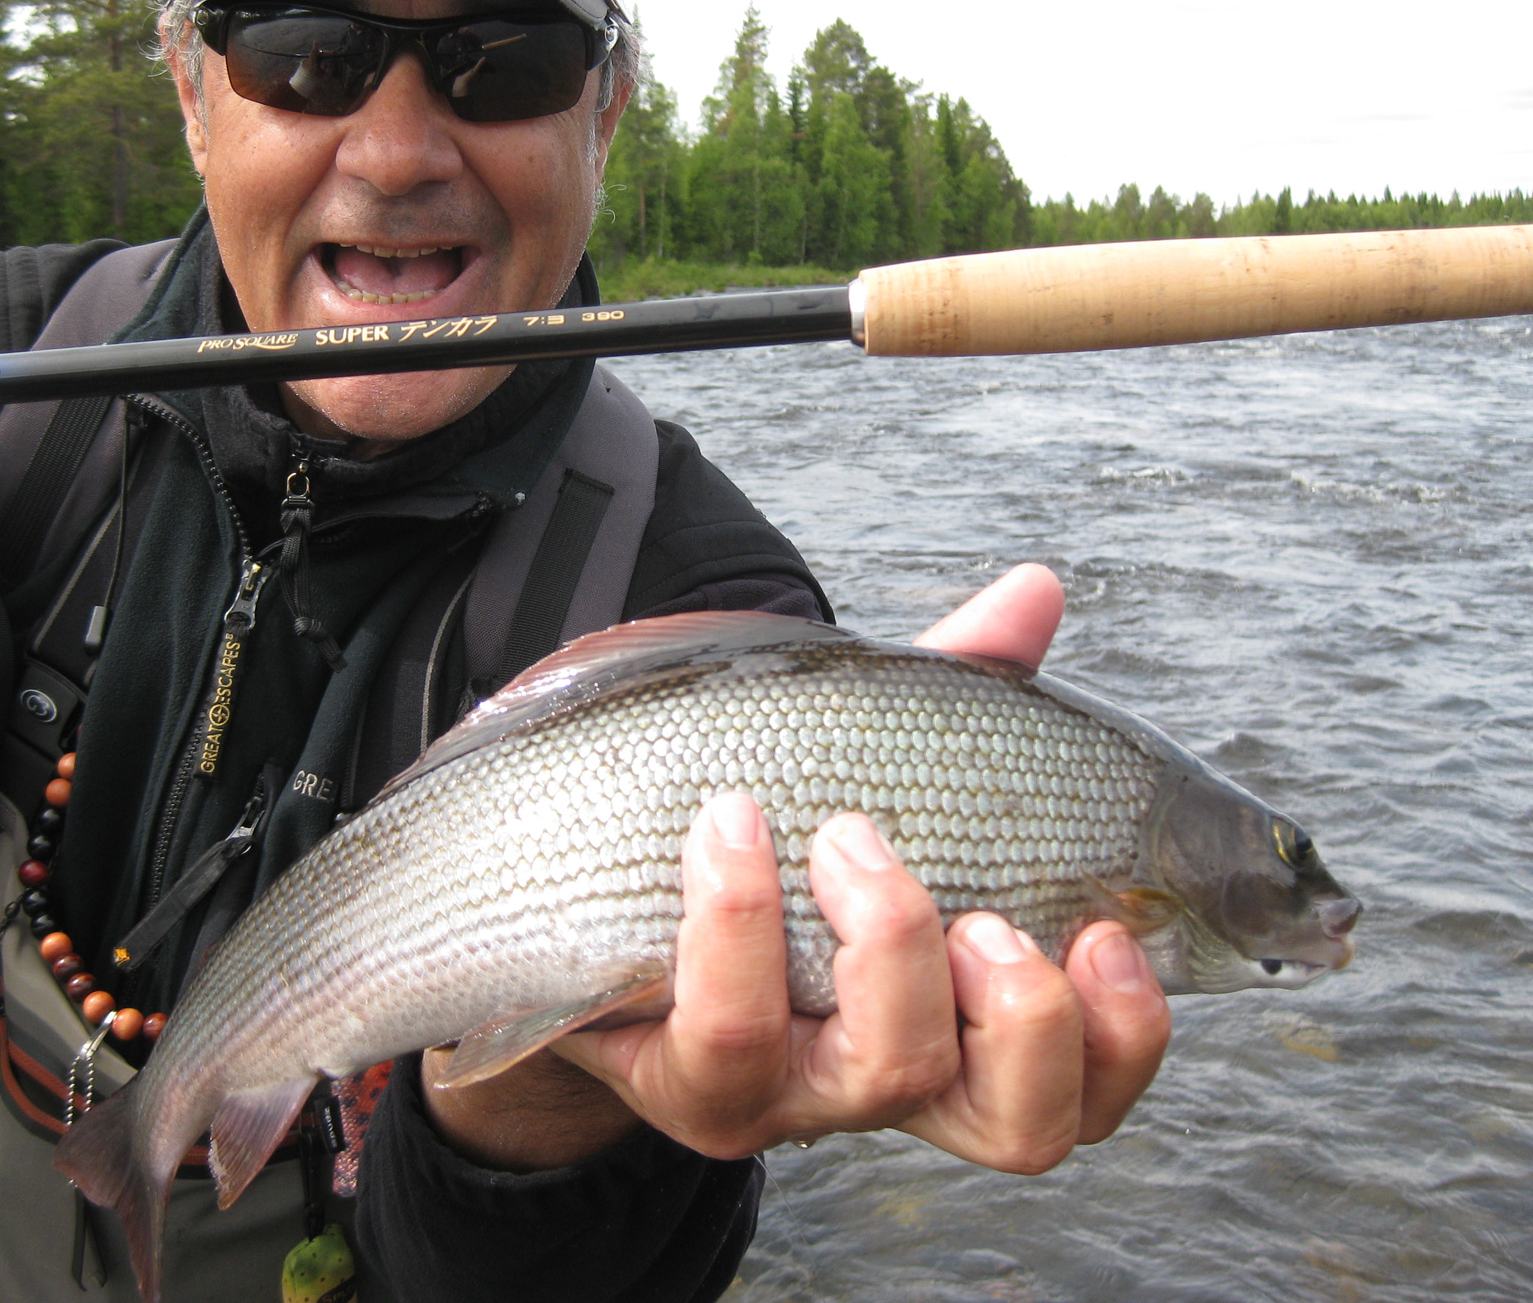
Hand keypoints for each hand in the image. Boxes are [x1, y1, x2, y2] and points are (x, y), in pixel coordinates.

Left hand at [549, 564, 1170, 1169]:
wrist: (591, 894)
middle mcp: (887, 1081)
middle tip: (975, 908)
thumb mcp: (864, 765)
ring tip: (842, 835)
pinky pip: (729, 1035)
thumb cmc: (762, 838)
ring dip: (889, 942)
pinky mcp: (689, 1081)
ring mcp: (791, 1094)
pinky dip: (741, 925)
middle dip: (1020, 1009)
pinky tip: (727, 831)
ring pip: (884, 1077)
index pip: (1081, 1091)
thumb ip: (955, 690)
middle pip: (1014, 1122)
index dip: (1122, 1037)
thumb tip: (1033, 591)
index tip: (1102, 933)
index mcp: (957, 1023)